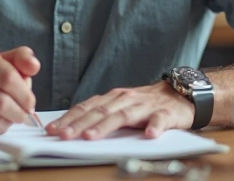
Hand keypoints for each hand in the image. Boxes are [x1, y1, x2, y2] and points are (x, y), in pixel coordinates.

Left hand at [45, 81, 192, 139]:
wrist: (180, 95)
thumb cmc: (146, 105)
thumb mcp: (121, 107)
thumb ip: (102, 115)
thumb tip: (73, 129)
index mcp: (113, 98)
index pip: (86, 108)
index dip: (69, 118)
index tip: (53, 130)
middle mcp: (126, 99)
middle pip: (100, 112)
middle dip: (79, 125)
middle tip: (64, 136)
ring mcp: (145, 106)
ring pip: (123, 116)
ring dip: (106, 126)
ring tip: (91, 137)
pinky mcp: (166, 113)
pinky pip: (160, 120)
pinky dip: (154, 126)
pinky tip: (150, 135)